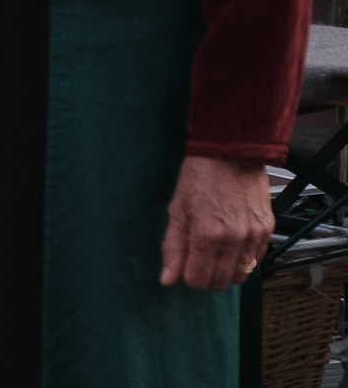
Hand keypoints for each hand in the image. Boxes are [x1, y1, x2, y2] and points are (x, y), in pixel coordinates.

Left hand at [160, 155, 272, 289]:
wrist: (232, 153)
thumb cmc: (199, 176)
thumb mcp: (177, 209)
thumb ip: (173, 247)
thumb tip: (167, 279)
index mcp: (208, 235)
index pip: (199, 280)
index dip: (188, 276)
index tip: (184, 265)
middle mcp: (235, 240)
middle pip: (221, 282)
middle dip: (206, 277)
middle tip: (198, 260)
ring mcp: (255, 236)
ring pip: (241, 275)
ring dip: (226, 271)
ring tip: (214, 253)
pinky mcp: (268, 230)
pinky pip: (255, 260)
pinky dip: (242, 260)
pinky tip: (231, 245)